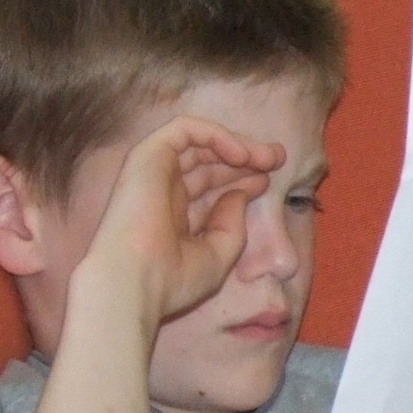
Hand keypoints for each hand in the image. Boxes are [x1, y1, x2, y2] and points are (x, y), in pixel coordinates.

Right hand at [83, 116, 280, 326]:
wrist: (136, 283)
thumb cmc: (173, 281)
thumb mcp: (217, 256)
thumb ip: (232, 226)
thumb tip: (239, 194)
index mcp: (174, 217)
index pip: (210, 188)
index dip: (241, 180)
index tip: (268, 181)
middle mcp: (162, 193)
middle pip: (207, 164)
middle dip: (244, 159)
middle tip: (277, 159)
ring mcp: (153, 174)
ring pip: (197, 144)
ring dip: (235, 144)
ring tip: (267, 157)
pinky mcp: (146, 157)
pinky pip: (182, 130)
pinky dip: (213, 134)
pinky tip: (241, 153)